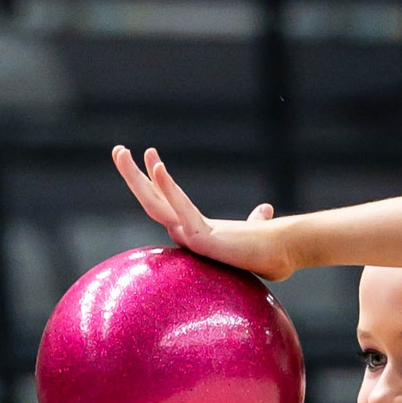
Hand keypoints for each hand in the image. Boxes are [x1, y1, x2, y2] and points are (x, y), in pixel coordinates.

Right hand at [113, 146, 297, 283]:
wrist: (284, 253)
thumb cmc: (268, 248)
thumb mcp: (256, 227)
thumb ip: (255, 219)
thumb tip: (264, 210)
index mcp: (195, 230)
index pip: (166, 202)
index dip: (156, 180)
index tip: (150, 155)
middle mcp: (186, 234)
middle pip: (150, 202)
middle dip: (132, 177)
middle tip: (117, 149)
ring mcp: (190, 238)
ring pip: (153, 205)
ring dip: (134, 178)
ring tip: (120, 151)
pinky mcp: (201, 240)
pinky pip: (180, 210)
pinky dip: (168, 189)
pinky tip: (158, 166)